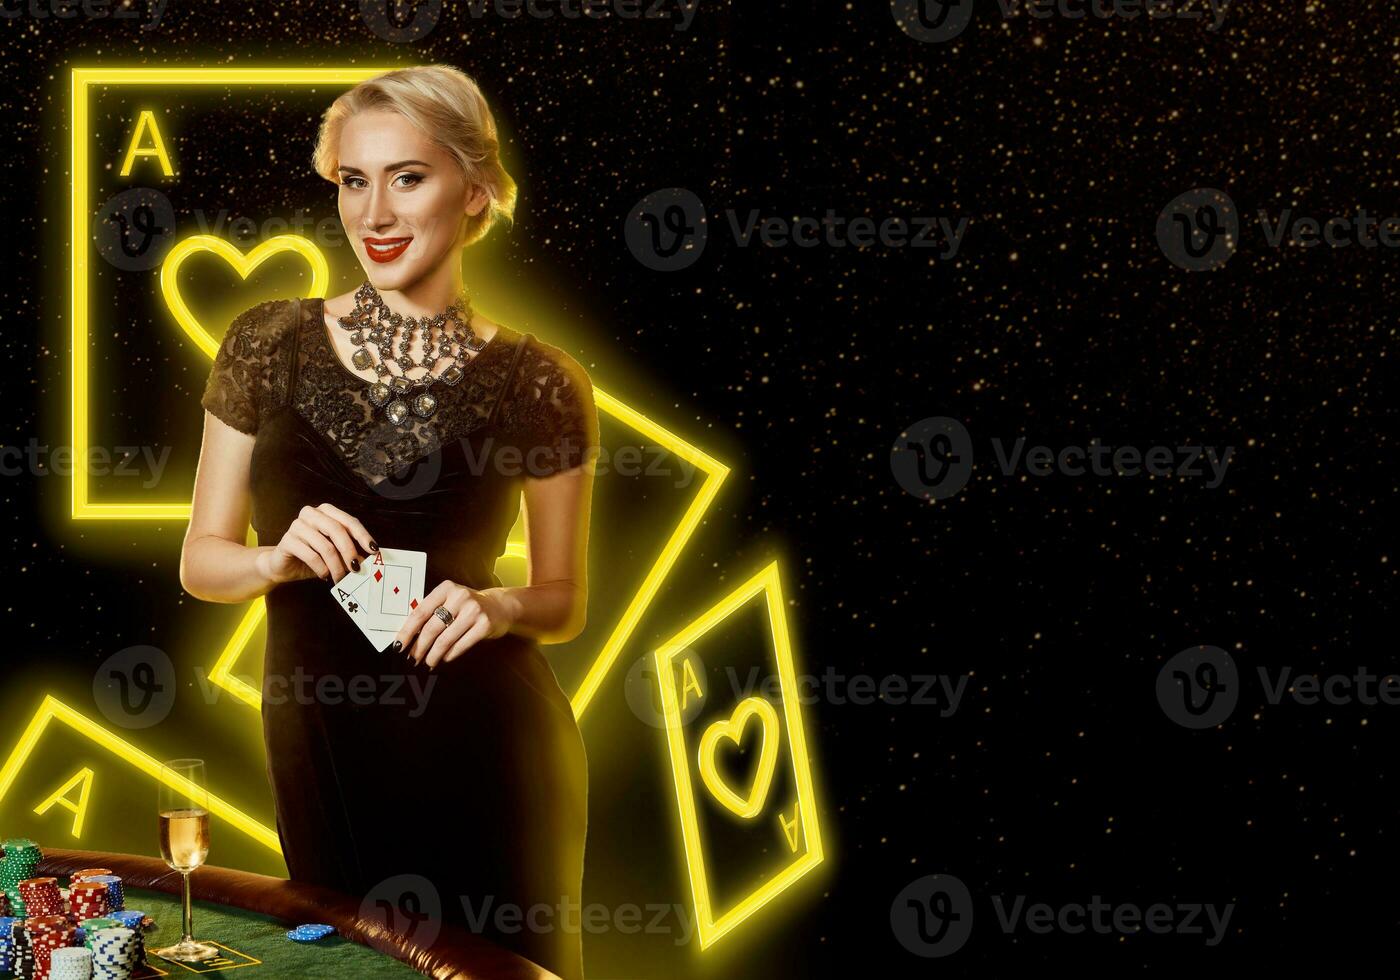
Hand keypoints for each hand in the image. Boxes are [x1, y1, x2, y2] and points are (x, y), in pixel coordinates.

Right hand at [258, 503, 376, 585]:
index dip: (363, 536)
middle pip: (337, 530)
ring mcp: (297, 525)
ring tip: (340, 577)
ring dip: (336, 565)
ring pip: (325, 545)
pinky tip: (324, 575)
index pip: (349, 521)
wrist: (283, 566)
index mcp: (326, 512)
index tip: (374, 550)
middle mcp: (311, 514)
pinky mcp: (287, 540)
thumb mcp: (335, 553)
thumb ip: (350, 551)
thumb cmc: (313, 557)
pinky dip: (321, 568)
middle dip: (349, 551)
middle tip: (356, 569)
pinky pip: (310, 555)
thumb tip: (369, 558)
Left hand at [396, 581, 514, 669]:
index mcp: (446, 588)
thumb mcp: (449, 601)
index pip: (420, 612)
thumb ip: (431, 612)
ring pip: (445, 640)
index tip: (398, 646)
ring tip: (428, 662)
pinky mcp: (484, 625)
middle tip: (413, 659)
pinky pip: (460, 645)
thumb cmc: (467, 606)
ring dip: (433, 655)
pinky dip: (449, 655)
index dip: (407, 632)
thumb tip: (408, 637)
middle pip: (431, 628)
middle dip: (419, 648)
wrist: (500, 606)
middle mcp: (460, 597)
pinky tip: (444, 658)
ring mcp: (474, 610)